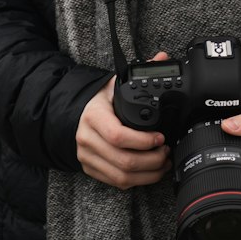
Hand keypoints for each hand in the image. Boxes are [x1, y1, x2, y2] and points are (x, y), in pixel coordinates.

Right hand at [76, 52, 171, 190]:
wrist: (74, 116)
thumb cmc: (99, 101)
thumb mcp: (114, 85)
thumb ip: (139, 71)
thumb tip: (162, 58)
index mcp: (94, 116)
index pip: (118, 135)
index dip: (142, 141)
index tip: (160, 138)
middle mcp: (87, 138)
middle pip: (123, 160)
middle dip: (151, 160)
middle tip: (166, 152)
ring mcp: (87, 157)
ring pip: (121, 176)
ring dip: (147, 174)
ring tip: (163, 163)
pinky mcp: (91, 169)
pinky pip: (116, 182)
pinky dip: (137, 181)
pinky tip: (150, 172)